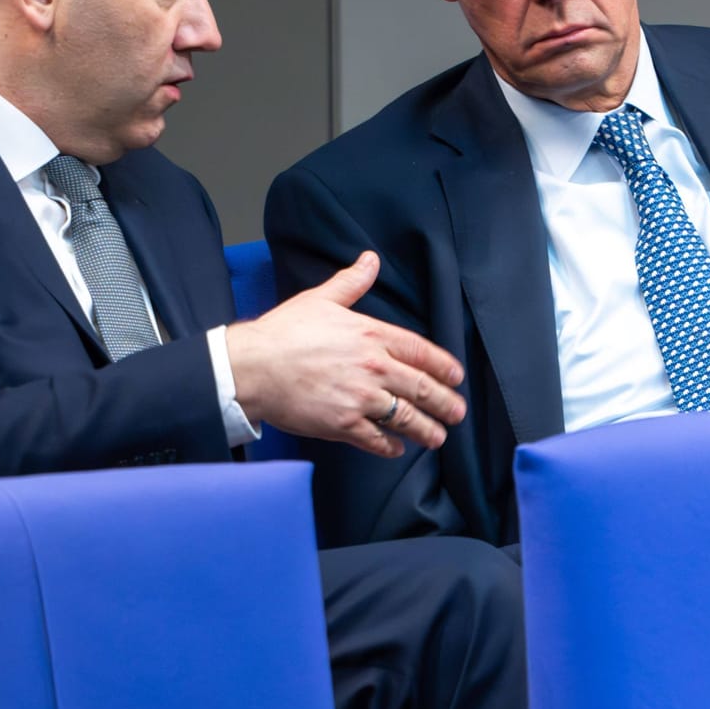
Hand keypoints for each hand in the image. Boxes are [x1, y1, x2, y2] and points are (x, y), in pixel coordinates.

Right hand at [224, 251, 466, 456]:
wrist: (252, 366)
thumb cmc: (283, 333)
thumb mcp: (321, 299)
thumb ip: (351, 282)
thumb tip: (369, 260)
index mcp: (371, 335)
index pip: (421, 351)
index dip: (443, 366)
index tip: (456, 377)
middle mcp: (373, 366)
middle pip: (422, 388)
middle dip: (445, 403)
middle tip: (457, 412)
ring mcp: (360, 397)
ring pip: (406, 417)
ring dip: (426, 430)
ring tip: (437, 436)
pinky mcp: (343, 424)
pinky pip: (376, 439)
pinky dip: (390, 447)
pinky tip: (397, 448)